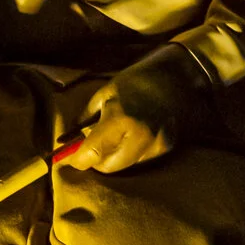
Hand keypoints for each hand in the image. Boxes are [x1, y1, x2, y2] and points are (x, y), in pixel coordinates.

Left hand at [63, 45, 215, 174]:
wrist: (175, 76)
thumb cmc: (136, 80)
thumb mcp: (105, 94)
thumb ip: (87, 119)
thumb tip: (71, 140)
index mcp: (120, 120)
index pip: (92, 153)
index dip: (77, 160)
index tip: (69, 159)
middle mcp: (139, 138)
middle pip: (108, 168)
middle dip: (96, 161)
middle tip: (91, 148)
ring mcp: (155, 145)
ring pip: (125, 165)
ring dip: (115, 157)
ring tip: (118, 135)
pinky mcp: (166, 148)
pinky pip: (141, 159)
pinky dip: (132, 152)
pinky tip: (136, 134)